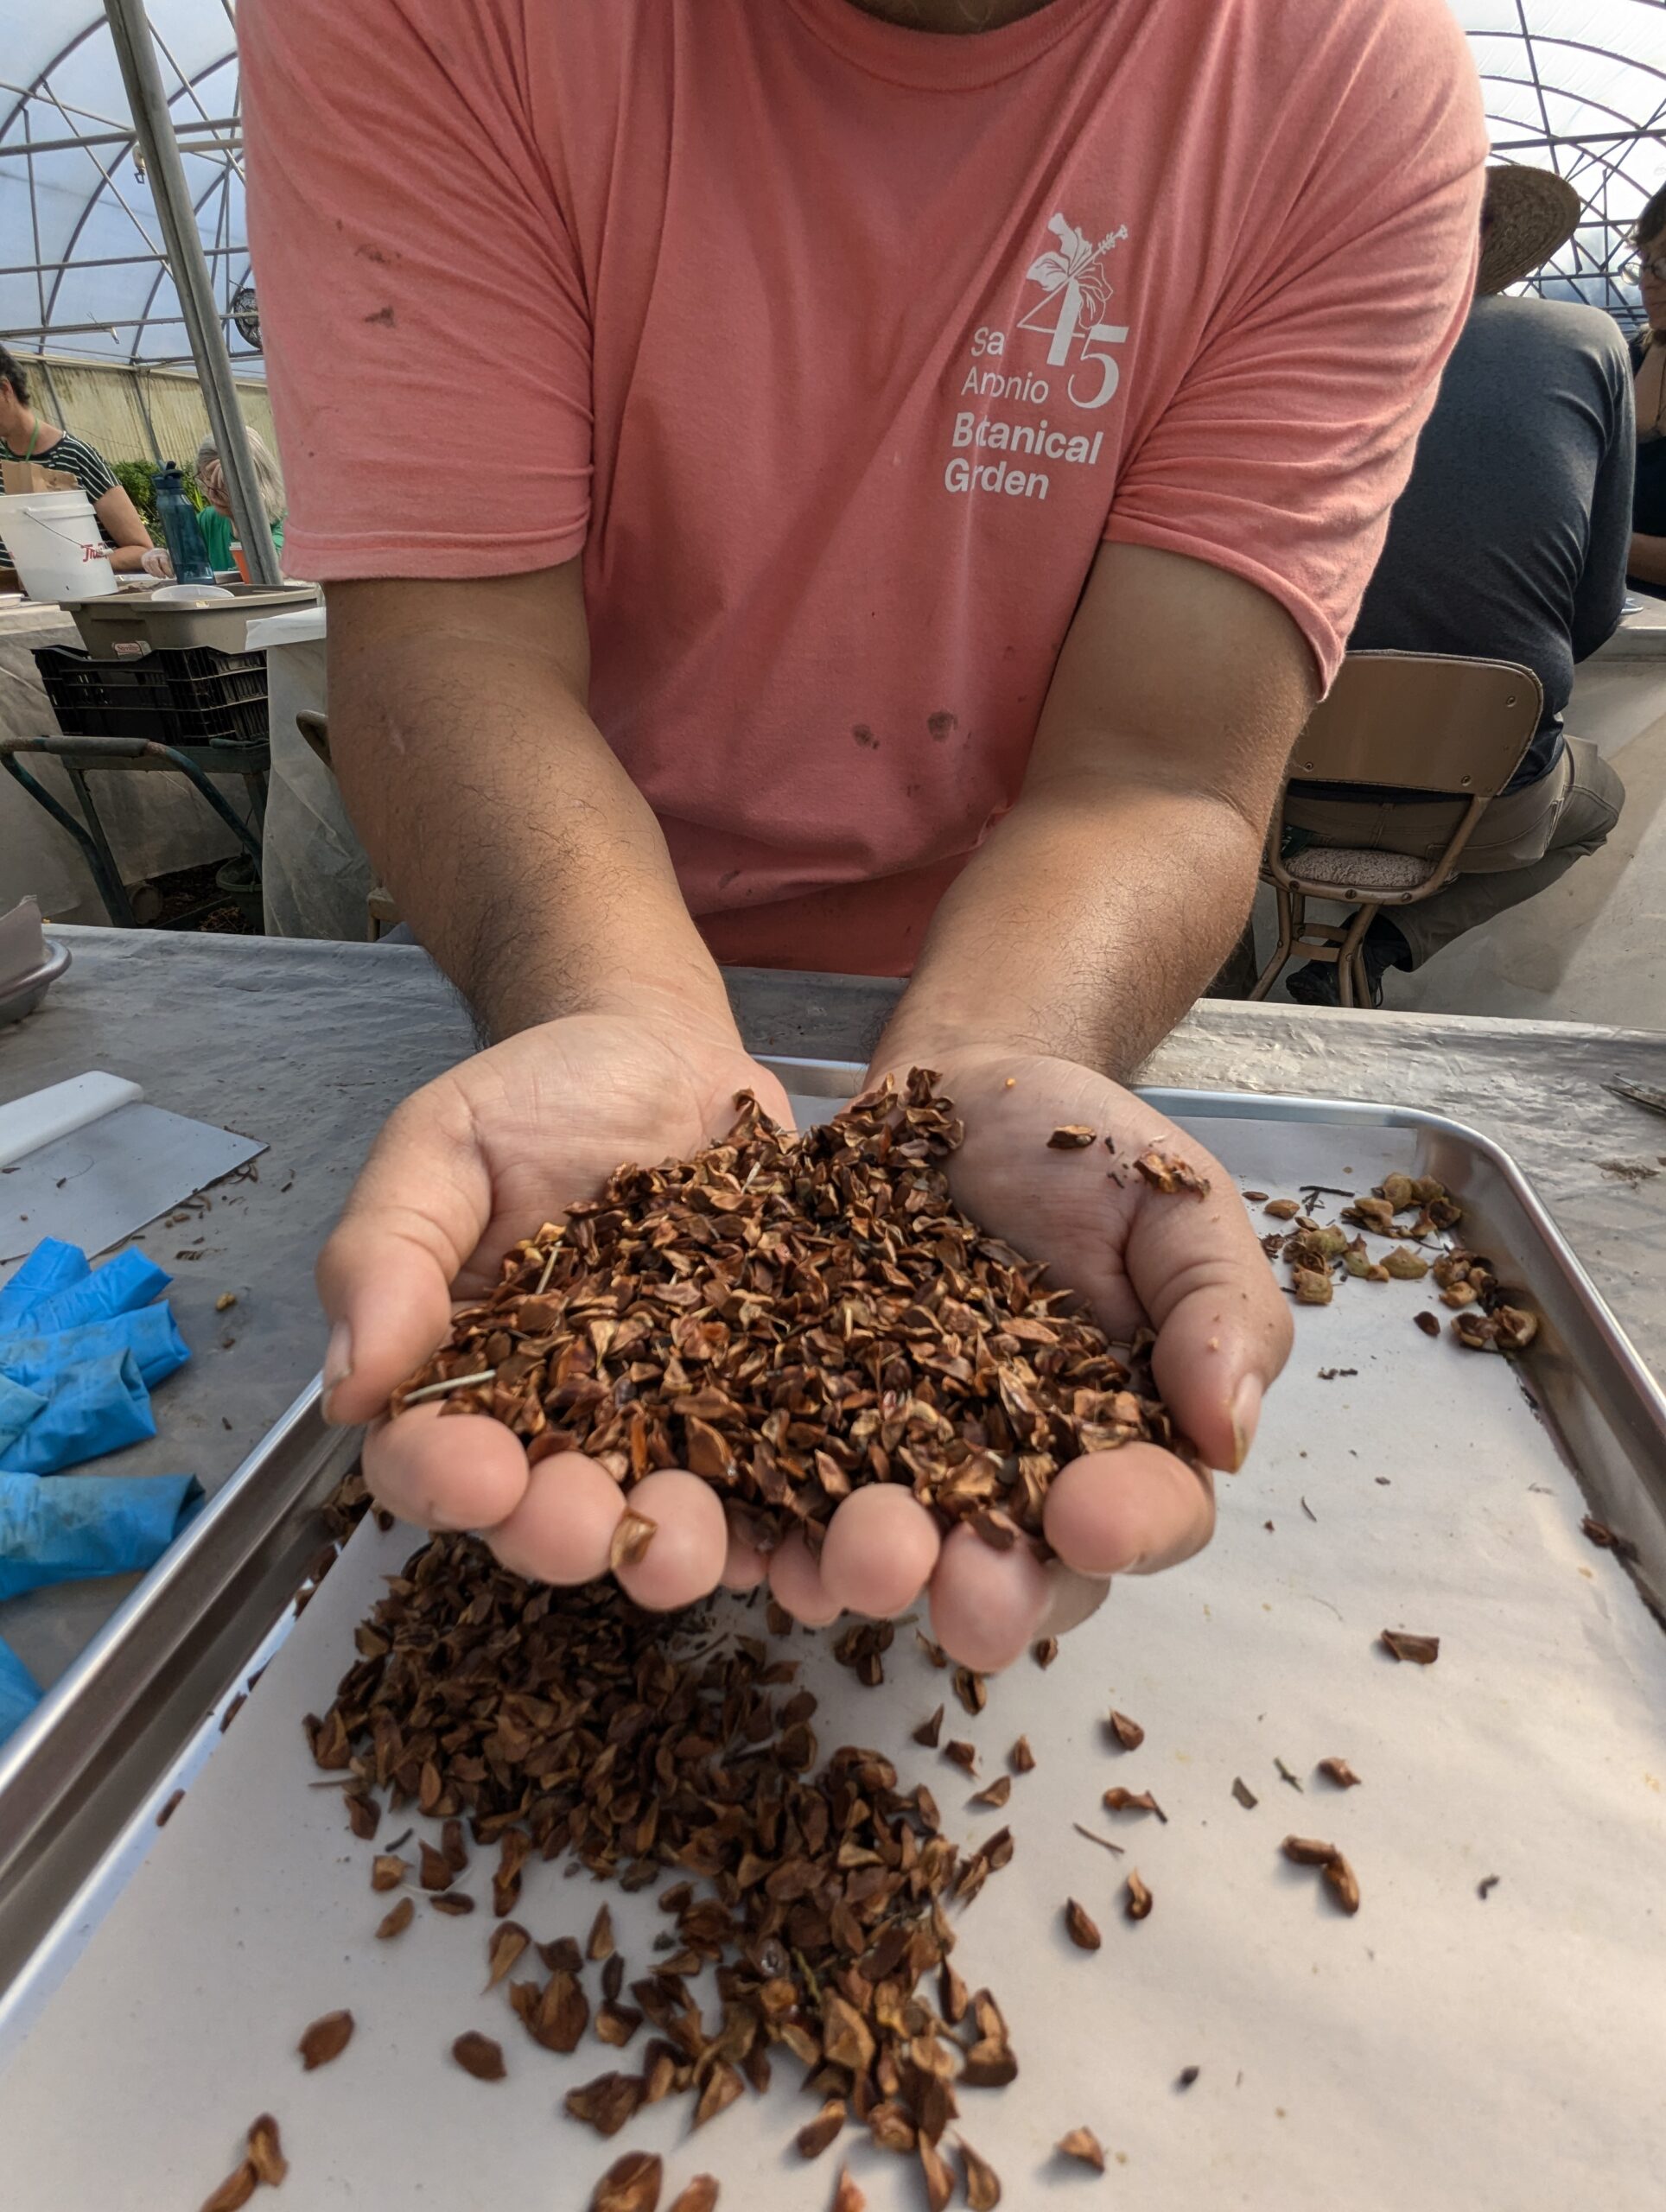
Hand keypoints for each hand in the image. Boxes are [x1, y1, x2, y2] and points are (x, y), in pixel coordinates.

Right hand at [140, 547, 173, 578]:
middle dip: (159, 572)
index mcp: (163, 553)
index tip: (171, 576)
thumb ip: (172, 565)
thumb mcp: (169, 559)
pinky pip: (147, 568)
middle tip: (164, 577)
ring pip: (149, 565)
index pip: (164, 562)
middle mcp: (154, 554)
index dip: (168, 571)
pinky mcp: (144, 561)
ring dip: (155, 573)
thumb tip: (176, 574)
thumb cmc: (164, 558)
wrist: (152, 552)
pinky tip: (156, 575)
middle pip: (154, 563)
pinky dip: (151, 573)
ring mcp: (148, 557)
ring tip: (160, 577)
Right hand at [321, 1008, 798, 1601]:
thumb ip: (386, 1251)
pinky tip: (813, 1532)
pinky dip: (799, 1521)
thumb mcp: (440, 1144)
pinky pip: (784, 1481)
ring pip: (669, 1521)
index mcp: (465, 1380)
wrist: (667, 1053)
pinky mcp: (767, 1406)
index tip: (477, 1471)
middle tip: (588, 1523)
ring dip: (682, 1552)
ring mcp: (673, 1425)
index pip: (429, 1462)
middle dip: (565, 1534)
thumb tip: (349, 1384)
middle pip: (549, 1516)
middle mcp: (565, 1427)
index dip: (445, 1483)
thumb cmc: (537, 1097)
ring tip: (699, 1545)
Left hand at [746, 1050, 1291, 1670]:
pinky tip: (758, 1545)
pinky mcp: (807, 1430)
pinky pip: (787, 1502)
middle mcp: (1019, 1479)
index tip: (1092, 1519)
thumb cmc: (1082, 1149)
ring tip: (859, 1562)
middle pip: (1022, 1574)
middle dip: (995, 1594)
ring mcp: (906, 1464)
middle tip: (968, 1596)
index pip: (1151, 1514)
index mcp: (1127, 1439)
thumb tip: (1231, 1436)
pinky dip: (773, 1534)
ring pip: (900, 1555)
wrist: (954, 1089)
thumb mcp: (1177, 1203)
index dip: (1129, 1529)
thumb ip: (1221, 1309)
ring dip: (877, 1575)